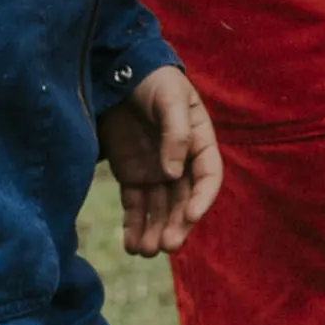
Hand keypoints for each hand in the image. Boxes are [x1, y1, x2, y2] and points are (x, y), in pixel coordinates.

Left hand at [100, 66, 221, 257]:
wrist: (117, 73)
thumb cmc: (152, 81)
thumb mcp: (169, 99)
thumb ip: (174, 134)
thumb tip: (172, 173)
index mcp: (199, 141)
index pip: (208, 176)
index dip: (202, 198)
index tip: (191, 216)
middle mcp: (181, 162)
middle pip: (183, 200)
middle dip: (177, 224)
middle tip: (166, 246)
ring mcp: (156, 171)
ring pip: (160, 209)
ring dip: (155, 232)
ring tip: (145, 251)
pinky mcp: (132, 176)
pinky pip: (135, 206)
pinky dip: (134, 226)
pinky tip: (130, 245)